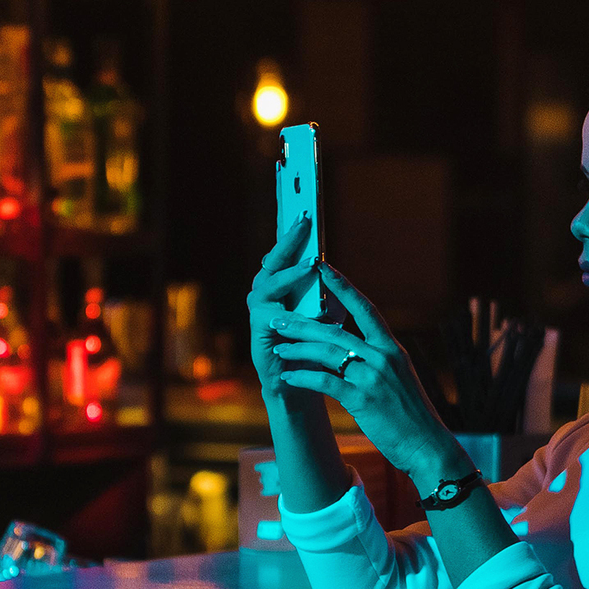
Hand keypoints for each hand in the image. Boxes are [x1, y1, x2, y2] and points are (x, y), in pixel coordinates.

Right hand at [247, 215, 320, 405]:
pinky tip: (305, 304)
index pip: (286, 251)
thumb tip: (329, 266)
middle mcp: (265, 292)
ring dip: (290, 272)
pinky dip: (289, 307)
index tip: (306, 210)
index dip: (293, 231)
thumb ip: (322, 289)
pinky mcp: (259, 330)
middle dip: (288, 240)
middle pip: (273, 259)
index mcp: (280, 284)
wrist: (299, 379)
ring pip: (270, 283)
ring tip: (310, 264)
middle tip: (304, 221)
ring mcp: (259, 310)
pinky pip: (272, 313)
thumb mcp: (322, 310)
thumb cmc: (313, 343)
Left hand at [265, 262, 453, 478]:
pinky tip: (288, 377)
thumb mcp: (399, 379)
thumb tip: (355, 351)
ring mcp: (372, 377)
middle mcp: (383, 357)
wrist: (426, 444)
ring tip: (278, 347)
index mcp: (391, 349)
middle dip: (303, 323)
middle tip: (279, 317)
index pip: (365, 309)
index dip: (343, 287)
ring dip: (298, 349)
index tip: (323, 268)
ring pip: (327, 353)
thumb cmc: (411, 415)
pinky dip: (304, 378)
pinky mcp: (362, 400)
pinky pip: (326, 382)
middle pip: (336, 331)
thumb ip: (378, 361)